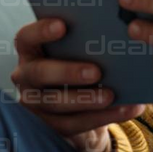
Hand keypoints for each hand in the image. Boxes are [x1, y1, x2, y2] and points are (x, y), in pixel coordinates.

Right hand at [9, 16, 145, 151]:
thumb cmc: (80, 64)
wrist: (81, 105)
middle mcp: (26, 76)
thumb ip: (87, 41)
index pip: (27, 37)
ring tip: (112, 95)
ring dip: (86, 99)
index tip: (62, 25)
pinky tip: (126, 109)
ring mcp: (34, 103)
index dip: (41, 31)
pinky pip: (73, 123)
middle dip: (68, 71)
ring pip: (56, 102)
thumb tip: (123, 28)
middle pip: (39, 73)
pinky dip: (102, 117)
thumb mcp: (79, 52)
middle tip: (96, 71)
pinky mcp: (49, 126)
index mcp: (31, 50)